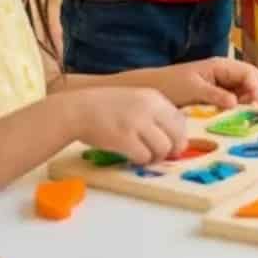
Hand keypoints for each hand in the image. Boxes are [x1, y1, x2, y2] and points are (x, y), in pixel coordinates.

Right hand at [65, 87, 188, 164]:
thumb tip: (175, 134)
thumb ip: (154, 112)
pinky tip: (133, 158)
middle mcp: (149, 108)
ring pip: (163, 148)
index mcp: (154, 97)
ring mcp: (137, 123)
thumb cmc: (106, 108)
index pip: (181, 120)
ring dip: (156, 157)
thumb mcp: (135, 100)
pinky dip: (141, 161)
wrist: (77, 109)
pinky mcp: (124, 138)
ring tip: (146, 157)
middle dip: (172, 149)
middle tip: (162, 155)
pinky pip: (144, 156)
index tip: (170, 143)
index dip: (178, 136)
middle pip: (177, 136)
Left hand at [141, 57, 257, 107]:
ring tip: (250, 118)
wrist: (150, 90)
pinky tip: (238, 120)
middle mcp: (226, 73)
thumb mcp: (192, 89)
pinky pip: (236, 101)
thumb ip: (214, 94)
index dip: (257, 88)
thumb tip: (235, 102)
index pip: (249, 73)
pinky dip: (241, 109)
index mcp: (221, 66)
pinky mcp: (218, 97)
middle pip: (253, 80)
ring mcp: (223, 85)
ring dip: (251, 103)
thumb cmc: (169, 85)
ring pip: (247, 92)